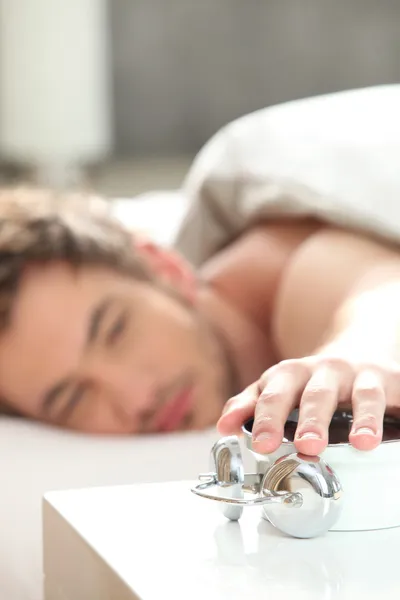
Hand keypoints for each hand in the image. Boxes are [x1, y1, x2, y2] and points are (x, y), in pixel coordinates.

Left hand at [217, 355, 399, 455]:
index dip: (267, 419)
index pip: (275, 396)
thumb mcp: (277, 386)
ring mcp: (361, 375)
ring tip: (363, 443)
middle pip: (317, 395)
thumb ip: (249, 405)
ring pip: (363, 395)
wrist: (357, 345)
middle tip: (307, 446)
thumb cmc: (311, 379)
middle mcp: (326, 371)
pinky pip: (397, 395)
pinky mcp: (391, 381)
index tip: (261, 444)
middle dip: (312, 420)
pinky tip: (397, 432)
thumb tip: (224, 427)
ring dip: (363, 418)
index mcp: (291, 374)